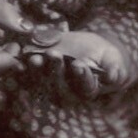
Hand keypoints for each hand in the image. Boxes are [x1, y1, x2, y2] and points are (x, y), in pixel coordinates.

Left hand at [19, 27, 133, 101]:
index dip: (82, 76)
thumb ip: (114, 70)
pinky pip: (32, 68)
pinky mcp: (41, 70)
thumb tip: (113, 77)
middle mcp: (68, 88)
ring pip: (44, 76)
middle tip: (54, 54)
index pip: (85, 85)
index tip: (79, 64)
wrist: (91, 49)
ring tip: (36, 56)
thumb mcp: (113, 60)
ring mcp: (52, 80)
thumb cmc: (105, 58)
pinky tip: (23, 52)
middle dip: (56, 68)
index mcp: (88, 88)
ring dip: (38, 67)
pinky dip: (26, 61)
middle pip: (61, 82)